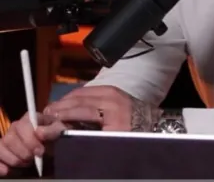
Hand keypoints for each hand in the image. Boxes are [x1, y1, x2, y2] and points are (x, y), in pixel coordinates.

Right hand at [0, 112, 66, 175]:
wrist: (52, 143)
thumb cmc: (55, 133)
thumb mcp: (59, 130)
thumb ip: (52, 129)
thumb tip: (39, 132)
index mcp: (29, 118)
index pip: (22, 126)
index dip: (29, 140)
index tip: (40, 151)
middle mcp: (15, 127)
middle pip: (10, 139)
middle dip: (23, 152)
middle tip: (34, 158)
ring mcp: (7, 139)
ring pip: (1, 148)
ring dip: (15, 160)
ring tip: (27, 162)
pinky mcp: (2, 151)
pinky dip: (0, 165)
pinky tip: (7, 171)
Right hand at [44, 85, 162, 131]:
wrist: (151, 123)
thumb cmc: (132, 135)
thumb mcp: (112, 141)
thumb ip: (88, 138)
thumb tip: (66, 136)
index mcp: (113, 111)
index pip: (81, 110)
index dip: (62, 116)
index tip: (47, 123)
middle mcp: (111, 96)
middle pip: (79, 99)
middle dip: (60, 107)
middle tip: (44, 116)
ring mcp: (111, 91)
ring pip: (81, 93)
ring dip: (65, 101)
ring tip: (52, 111)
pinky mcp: (111, 89)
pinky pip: (88, 90)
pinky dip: (75, 97)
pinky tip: (67, 105)